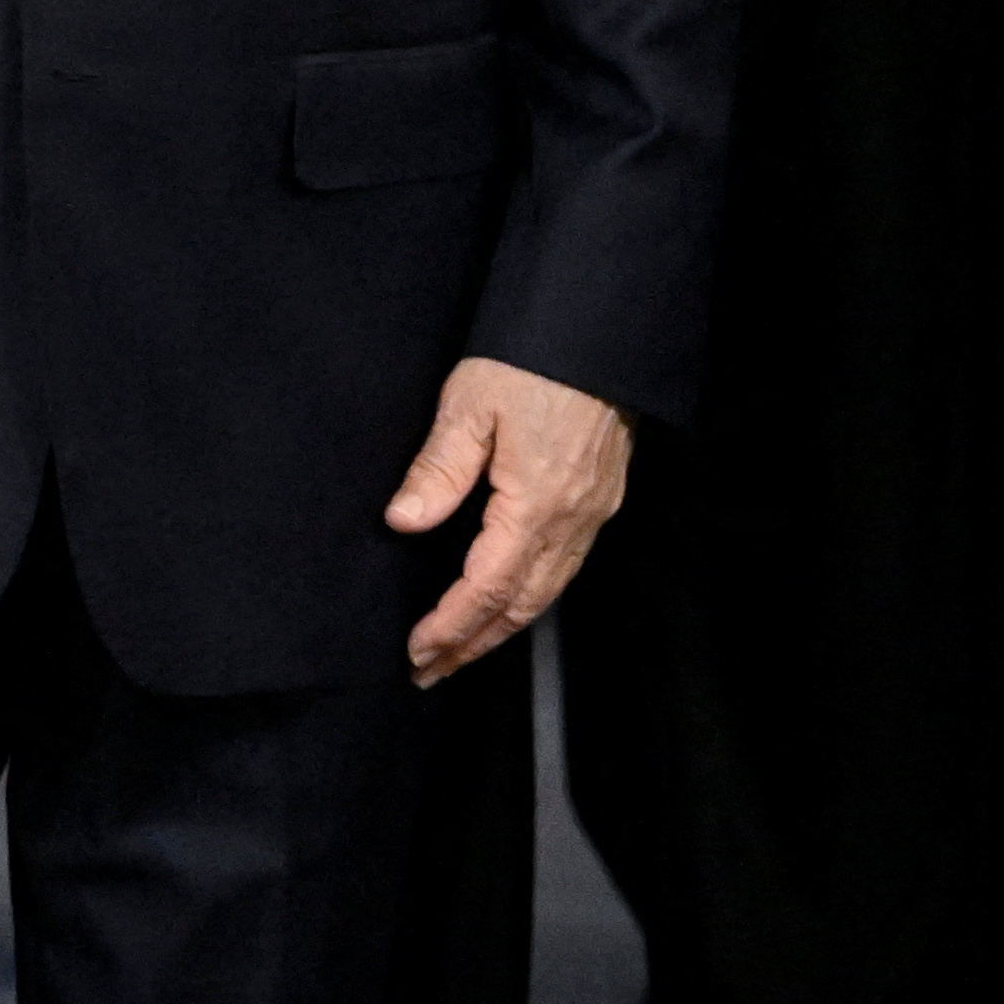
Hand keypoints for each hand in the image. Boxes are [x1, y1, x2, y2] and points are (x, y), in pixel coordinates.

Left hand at [384, 355, 633, 683]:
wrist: (597, 332)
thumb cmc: (530, 359)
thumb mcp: (467, 406)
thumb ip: (437, 471)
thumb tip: (403, 524)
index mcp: (537, 504)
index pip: (486, 587)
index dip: (451, 625)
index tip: (418, 651)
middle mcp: (573, 520)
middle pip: (521, 606)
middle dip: (474, 644)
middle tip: (431, 671)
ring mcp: (592, 513)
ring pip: (547, 593)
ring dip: (503, 628)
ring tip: (462, 650)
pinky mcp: (600, 500)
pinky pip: (564, 568)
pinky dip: (531, 597)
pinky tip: (507, 602)